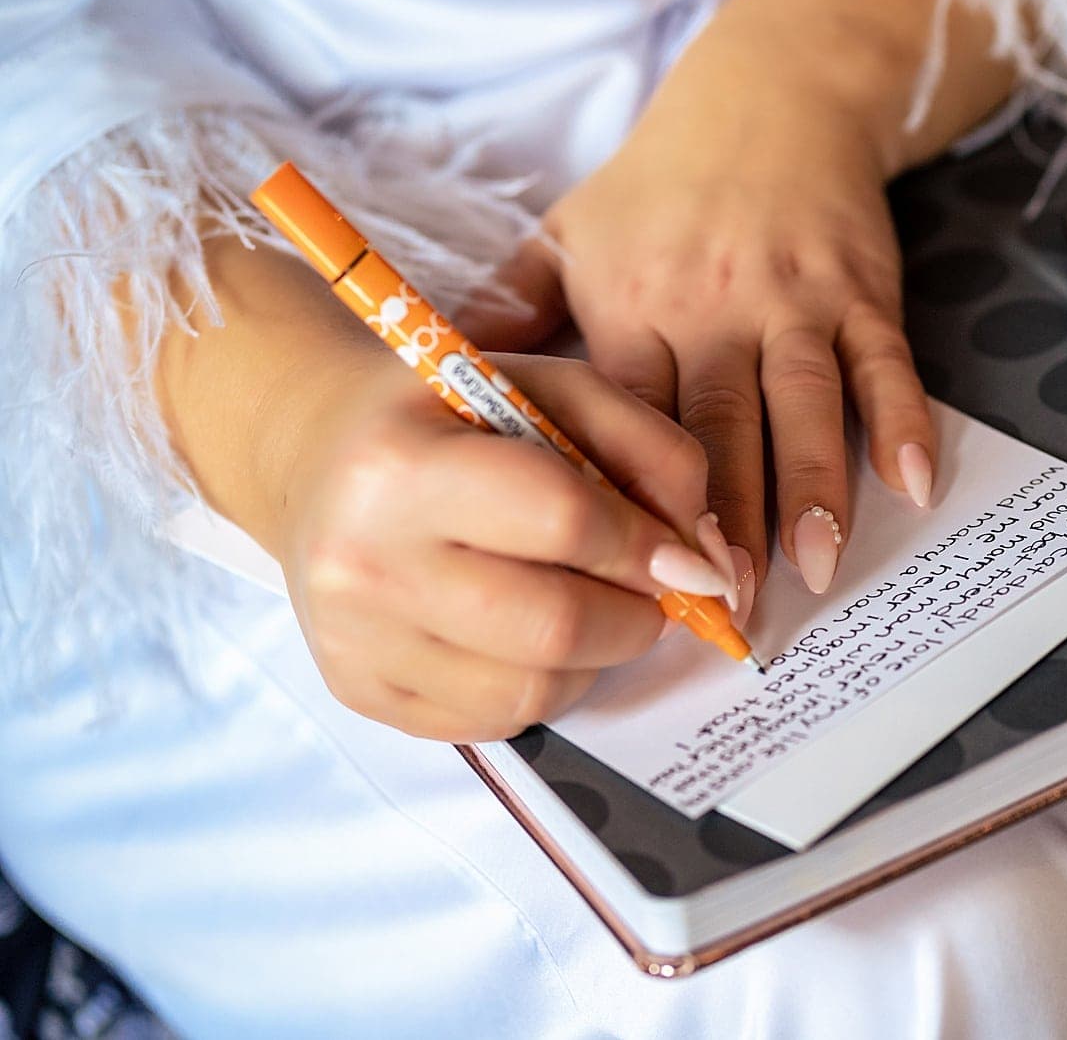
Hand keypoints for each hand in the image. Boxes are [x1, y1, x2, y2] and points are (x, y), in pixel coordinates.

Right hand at [276, 352, 740, 742]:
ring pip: (534, 689)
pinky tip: (534, 637)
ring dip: (596, 657)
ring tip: (590, 605)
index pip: (562, 521)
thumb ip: (647, 450)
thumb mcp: (551, 389)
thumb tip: (705, 560)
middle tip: (653, 594)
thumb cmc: (450, 417)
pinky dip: (545, 686)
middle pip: (554, 625)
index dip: (647, 544)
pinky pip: (495, 721)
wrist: (317, 458)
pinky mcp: (361, 692)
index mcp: (403, 465)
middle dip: (636, 616)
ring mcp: (355, 639)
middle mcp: (364, 562)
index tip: (689, 559)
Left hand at [460, 85, 936, 598]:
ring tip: (815, 568)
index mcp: (637, 307)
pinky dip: (905, 425)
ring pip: (807, 404)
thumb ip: (511, 315)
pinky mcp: (862, 292)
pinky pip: (888, 366)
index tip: (643, 573)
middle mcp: (718, 308)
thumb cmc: (659, 184)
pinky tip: (913, 486)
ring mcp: (797, 301)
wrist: (769, 98)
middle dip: (729, 520)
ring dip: (815, 488)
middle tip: (731, 603)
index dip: (642, 497)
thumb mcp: (566, 234)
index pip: (636, 417)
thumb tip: (438, 391)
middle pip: (724, 427)